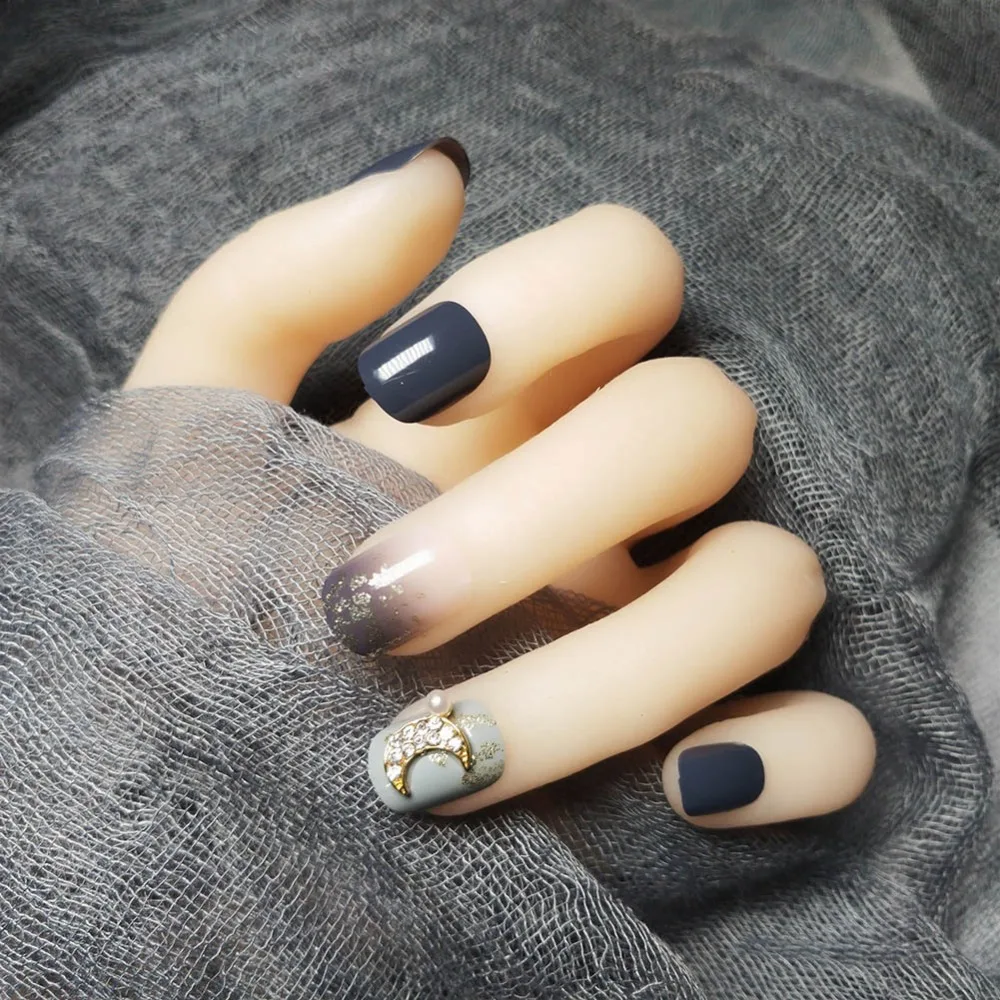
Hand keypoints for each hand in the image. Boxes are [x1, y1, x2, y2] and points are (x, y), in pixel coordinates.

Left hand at [127, 137, 874, 825]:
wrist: (213, 801)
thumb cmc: (210, 610)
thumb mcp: (199, 444)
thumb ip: (272, 291)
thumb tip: (434, 173)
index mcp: (525, 405)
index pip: (626, 268)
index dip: (551, 298)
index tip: (409, 382)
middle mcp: (626, 499)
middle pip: (696, 425)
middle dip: (539, 517)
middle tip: (370, 610)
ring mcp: (687, 623)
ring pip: (770, 586)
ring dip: (620, 674)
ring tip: (439, 760)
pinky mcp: (730, 746)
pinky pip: (840, 737)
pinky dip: (789, 759)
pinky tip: (676, 793)